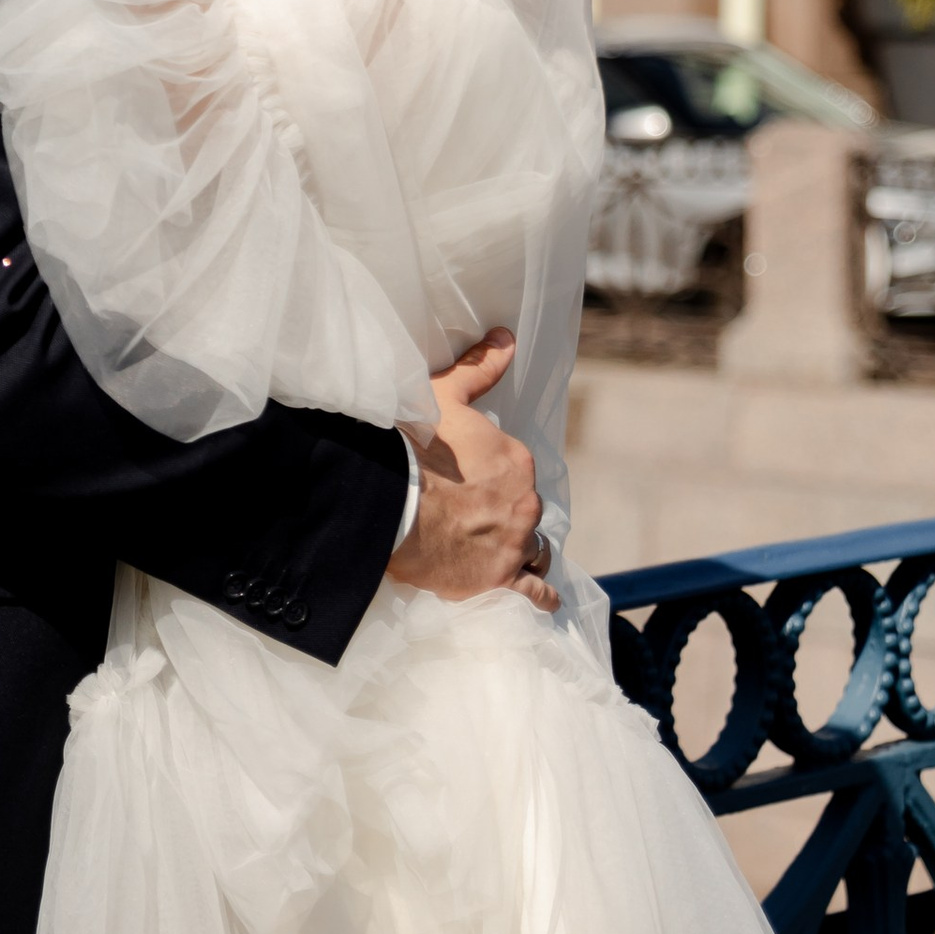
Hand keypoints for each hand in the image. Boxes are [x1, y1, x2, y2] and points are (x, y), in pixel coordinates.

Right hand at [387, 329, 555, 611]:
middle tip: (473, 516)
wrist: (392, 500)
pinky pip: (533, 592)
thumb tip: (507, 336)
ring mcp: (514, 543)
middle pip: (524, 511)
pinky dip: (539, 594)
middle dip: (506, 513)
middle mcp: (525, 503)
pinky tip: (542, 597)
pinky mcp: (499, 579)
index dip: (494, 478)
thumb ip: (480, 367)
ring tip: (502, 551)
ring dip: (523, 549)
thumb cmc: (416, 445)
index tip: (470, 482)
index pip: (516, 473)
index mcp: (517, 461)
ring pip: (533, 548)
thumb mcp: (446, 395)